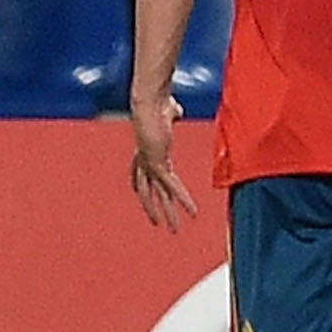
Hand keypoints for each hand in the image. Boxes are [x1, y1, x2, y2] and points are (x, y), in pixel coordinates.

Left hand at [129, 91, 198, 230]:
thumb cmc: (158, 102)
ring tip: (174, 230)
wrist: (150, 101)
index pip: (138, 172)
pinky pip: (172, 187)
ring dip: (168, 213)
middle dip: (152, 208)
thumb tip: (175, 110)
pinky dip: (183, 200)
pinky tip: (193, 212)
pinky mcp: (157, 164)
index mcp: (146, 149)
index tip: (141, 194)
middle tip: (157, 222)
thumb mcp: (168, 112)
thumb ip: (172, 114)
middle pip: (148, 190)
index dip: (140, 184)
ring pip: (158, 195)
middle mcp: (145, 160)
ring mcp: (150, 164)